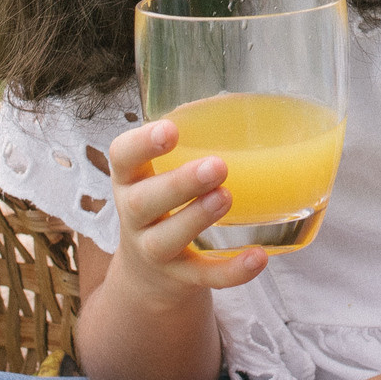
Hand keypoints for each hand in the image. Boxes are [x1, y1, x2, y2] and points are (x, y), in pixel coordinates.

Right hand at [105, 120, 271, 296]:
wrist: (148, 274)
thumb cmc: (165, 204)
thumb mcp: (161, 173)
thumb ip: (191, 141)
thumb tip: (236, 101)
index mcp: (131, 179)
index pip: (121, 157)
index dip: (141, 144)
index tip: (171, 130)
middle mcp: (134, 216)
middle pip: (142, 202)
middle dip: (178, 184)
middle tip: (216, 166)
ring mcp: (153, 251)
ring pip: (166, 239)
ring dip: (196, 218)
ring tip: (226, 197)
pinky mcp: (179, 279)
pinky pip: (203, 277)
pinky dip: (231, 271)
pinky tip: (259, 257)